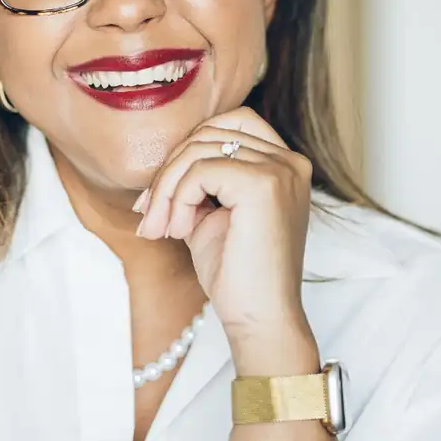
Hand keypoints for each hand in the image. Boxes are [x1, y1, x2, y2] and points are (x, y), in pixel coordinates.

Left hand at [132, 107, 313, 356]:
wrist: (259, 318)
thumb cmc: (236, 274)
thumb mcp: (213, 213)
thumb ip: (198, 178)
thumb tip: (161, 158)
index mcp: (284, 164)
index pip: (228, 122)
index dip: (188, 151)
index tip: (163, 196)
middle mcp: (289, 161)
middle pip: (209, 131)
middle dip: (170, 170)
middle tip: (151, 215)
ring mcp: (280, 170)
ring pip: (198, 149)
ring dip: (166, 189)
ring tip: (161, 228)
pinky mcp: (263, 184)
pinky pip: (199, 170)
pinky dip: (177, 199)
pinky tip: (179, 231)